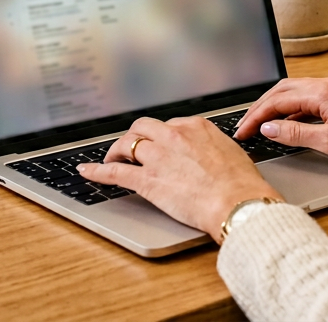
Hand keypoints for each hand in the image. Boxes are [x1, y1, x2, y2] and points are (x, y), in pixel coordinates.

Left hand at [77, 117, 281, 241]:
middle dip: (134, 136)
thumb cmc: (240, 184)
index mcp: (195, 127)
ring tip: (112, 158)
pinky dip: (97, 170)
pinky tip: (87, 171)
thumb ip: (212, 146)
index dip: (160, 137)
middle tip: (131, 147)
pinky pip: (114, 171)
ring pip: (126, 144)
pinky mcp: (147, 180)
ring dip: (116, 150)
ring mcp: (158, 157)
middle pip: (142, 127)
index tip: (159, 145)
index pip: (169, 124)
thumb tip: (208, 151)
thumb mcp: (230, 152)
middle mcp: (174, 136)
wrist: (237, 202)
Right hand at [234, 77, 327, 166]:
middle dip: (260, 107)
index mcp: (322, 92)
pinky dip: (293, 108)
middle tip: (245, 126)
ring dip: (276, 106)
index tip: (242, 132)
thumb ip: (295, 134)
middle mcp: (327, 84)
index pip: (277, 101)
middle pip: (282, 90)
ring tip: (261, 124)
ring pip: (295, 92)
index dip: (255, 117)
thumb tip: (269, 128)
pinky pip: (309, 97)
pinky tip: (290, 123)